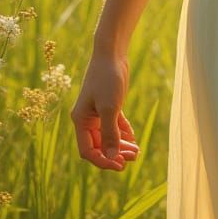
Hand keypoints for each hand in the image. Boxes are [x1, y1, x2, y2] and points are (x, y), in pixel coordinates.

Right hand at [70, 49, 139, 170]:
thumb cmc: (107, 79)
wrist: (112, 53)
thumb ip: (110, 133)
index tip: (119, 165)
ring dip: (121, 145)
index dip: (103, 160)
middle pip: (99, 145)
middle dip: (115, 154)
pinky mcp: (109, 104)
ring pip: (108, 136)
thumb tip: (113, 157)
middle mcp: (87, 119)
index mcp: (81, 121)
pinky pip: (115, 125)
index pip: (88, 151)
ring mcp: (98, 112)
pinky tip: (133, 139)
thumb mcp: (110, 108)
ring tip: (137, 152)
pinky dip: (123, 133)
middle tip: (132, 159)